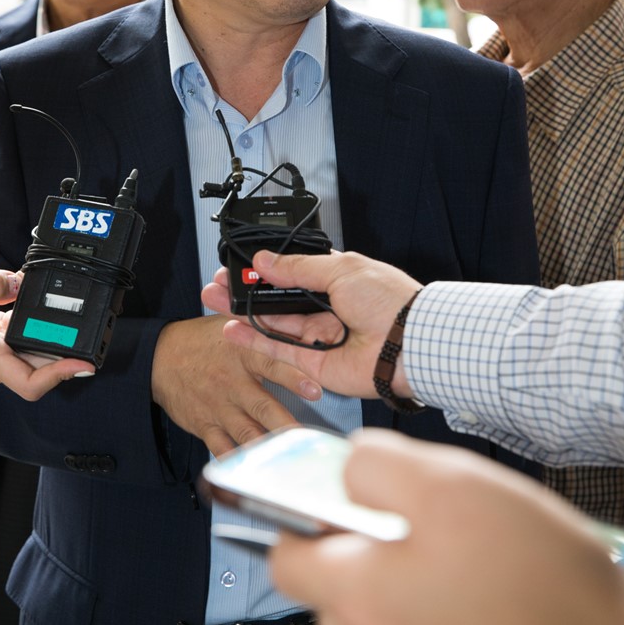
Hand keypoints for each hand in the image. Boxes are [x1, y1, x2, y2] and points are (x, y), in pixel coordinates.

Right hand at [0, 268, 94, 398]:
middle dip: (68, 350)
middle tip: (94, 328)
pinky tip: (47, 304)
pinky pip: (26, 333)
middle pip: (43, 365)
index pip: (31, 383)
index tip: (84, 362)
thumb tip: (21, 282)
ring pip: (37, 349)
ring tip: (79, 316)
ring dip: (56, 335)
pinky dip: (39, 321)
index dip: (61, 375)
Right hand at [151, 313, 321, 456]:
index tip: (316, 390)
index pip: (271, 364)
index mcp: (242, 354)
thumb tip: (299, 318)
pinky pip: (222, 447)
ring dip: (267, 448)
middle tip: (306, 439)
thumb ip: (262, 327)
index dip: (294, 378)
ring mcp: (218, 406)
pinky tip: (252, 471)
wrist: (159, 357)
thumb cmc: (202, 340)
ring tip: (287, 461)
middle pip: (263, 407)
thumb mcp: (230, 325)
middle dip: (286, 425)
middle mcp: (232, 382)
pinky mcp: (205, 425)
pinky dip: (237, 461)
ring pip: (246, 432)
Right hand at [201, 250, 421, 398]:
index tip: (240, 266)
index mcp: (337, 281)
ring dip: (243, 313)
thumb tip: (266, 260)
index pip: (292, 273)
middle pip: (277, 300)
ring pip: (272, 324)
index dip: (265, 270)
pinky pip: (277, 351)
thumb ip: (298, 268)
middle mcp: (326, 308)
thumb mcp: (341, 269)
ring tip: (214, 301)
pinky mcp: (314, 364)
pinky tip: (230, 329)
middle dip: (247, 292)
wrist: (409, 343)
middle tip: (218, 283)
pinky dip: (253, 341)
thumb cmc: (389, 301)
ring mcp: (319, 337)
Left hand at [269, 429, 623, 624]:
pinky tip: (475, 586)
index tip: (327, 496)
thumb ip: (377, 467)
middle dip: (355, 546)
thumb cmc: (533, 571)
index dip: (299, 518)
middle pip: (331, 587)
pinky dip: (428, 610)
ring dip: (394, 578)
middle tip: (403, 516)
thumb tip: (346, 468)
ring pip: (374, 613)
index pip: (286, 558)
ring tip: (449, 549)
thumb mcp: (450, 484)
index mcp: (361, 597)